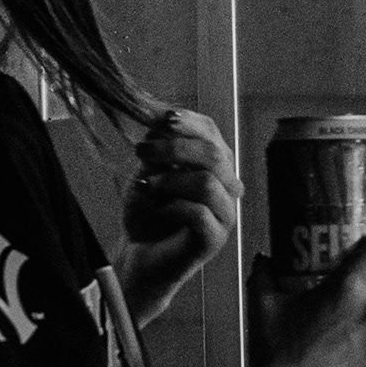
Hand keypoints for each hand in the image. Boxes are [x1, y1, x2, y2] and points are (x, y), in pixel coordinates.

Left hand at [120, 104, 240, 326]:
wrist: (138, 254)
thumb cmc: (146, 211)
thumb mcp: (148, 169)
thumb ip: (158, 143)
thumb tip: (157, 112)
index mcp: (215, 164)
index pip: (211, 132)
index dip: (188, 122)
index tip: (160, 119)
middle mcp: (227, 186)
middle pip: (214, 154)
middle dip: (174, 148)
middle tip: (141, 151)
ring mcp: (225, 214)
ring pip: (208, 182)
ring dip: (170, 179)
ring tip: (145, 186)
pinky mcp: (215, 239)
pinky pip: (199, 213)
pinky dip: (172, 207)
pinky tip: (157, 209)